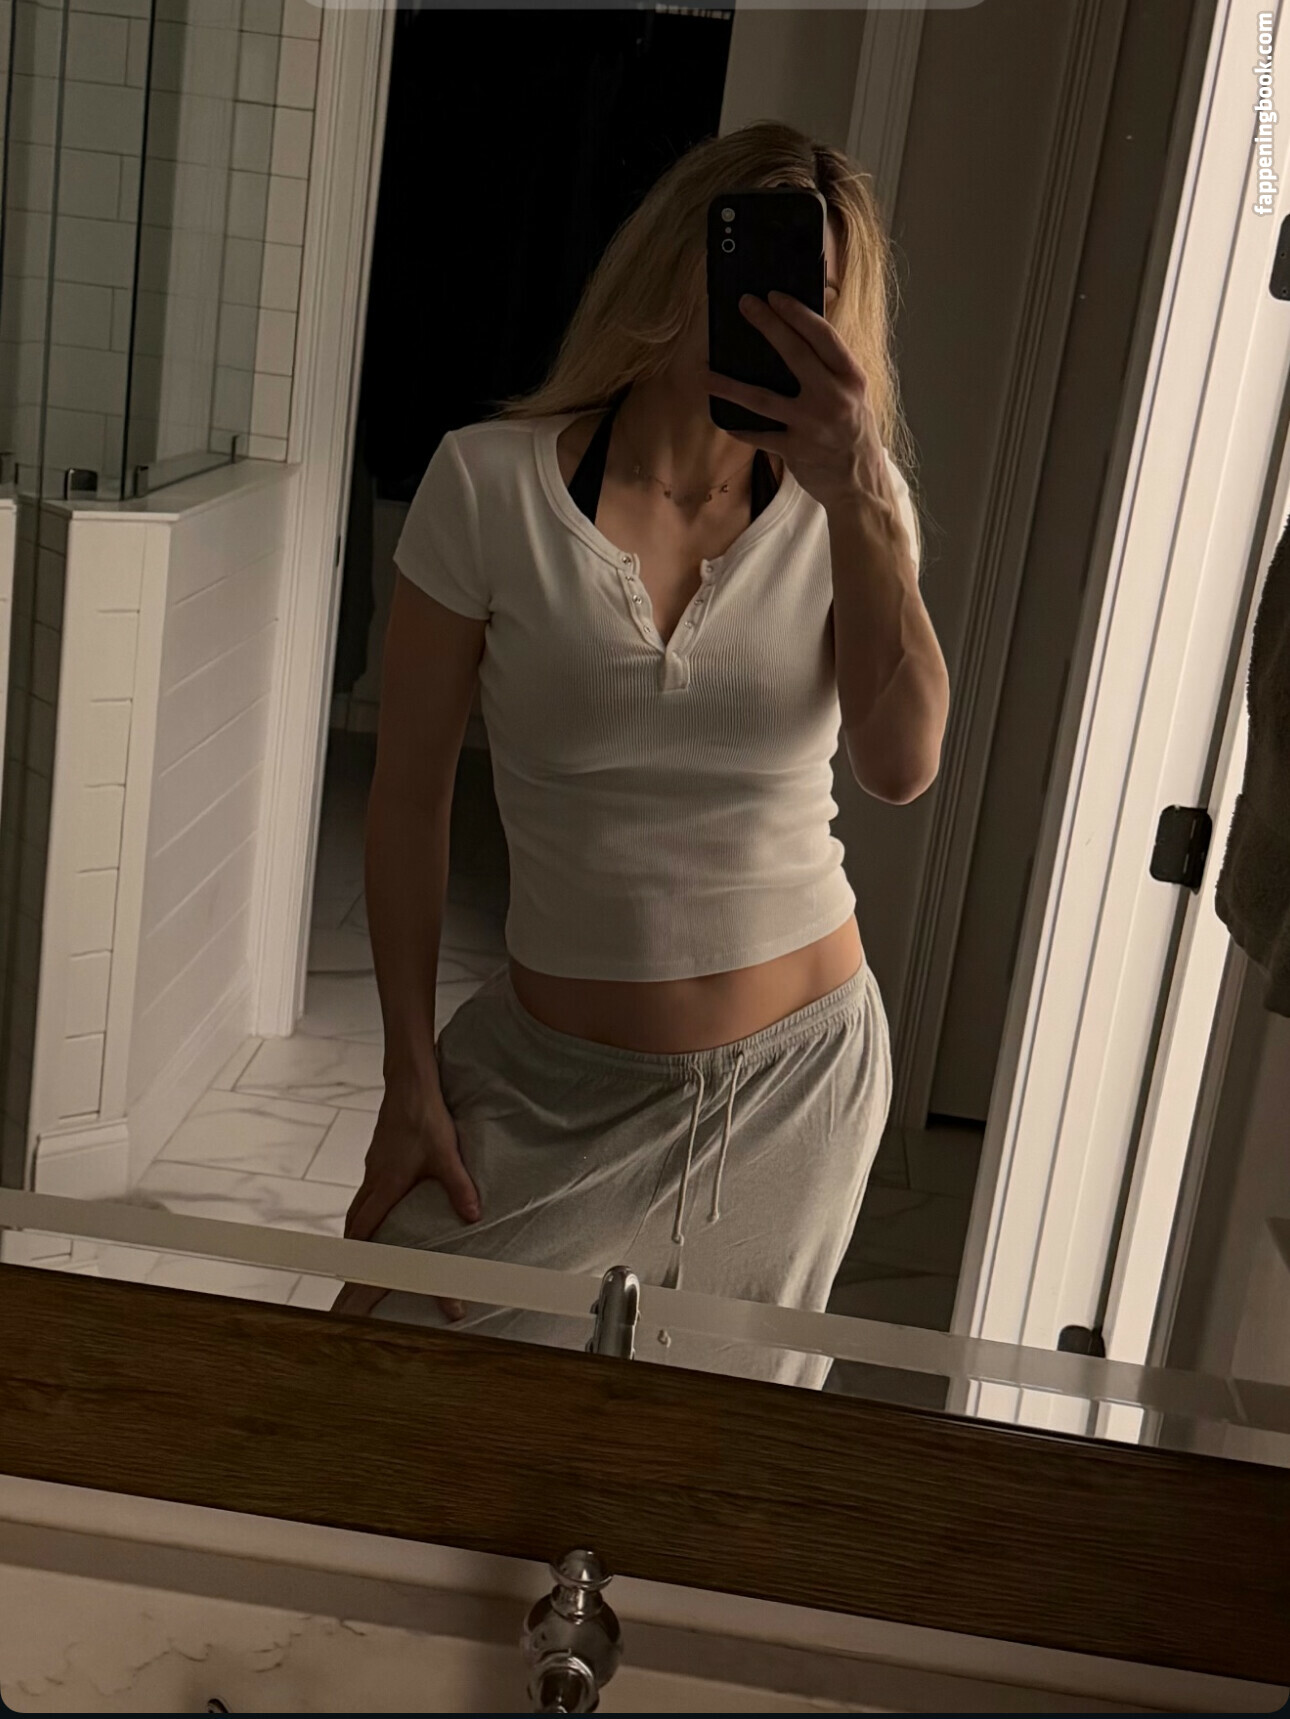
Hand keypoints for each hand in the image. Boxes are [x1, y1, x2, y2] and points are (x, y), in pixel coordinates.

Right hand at [330, 1086, 479, 1321]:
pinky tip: (385, 1204)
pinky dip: (370, 1203)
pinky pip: (369, 1186)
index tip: (350, 1273)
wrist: (410, 1083)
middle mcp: (374, 1176)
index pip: (364, 1226)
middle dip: (354, 1244)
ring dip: (361, 1222)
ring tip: (366, 1243)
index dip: (357, 1252)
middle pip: (355, 1217)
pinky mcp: (380, 1152)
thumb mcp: (446, 1155)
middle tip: (353, 1266)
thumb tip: (472, 1217)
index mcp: (386, 1183)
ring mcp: (374, 1163)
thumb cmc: (426, 1117)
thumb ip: (459, 1188)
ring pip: (361, 1200)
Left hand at [698, 291, 892, 513]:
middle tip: (744, 305)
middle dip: (767, 325)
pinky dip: (740, 428)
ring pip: (763, 399)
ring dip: (730, 386)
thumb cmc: (854, 433)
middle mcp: (833, 397)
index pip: (823, 336)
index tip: (774, 296)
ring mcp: (812, 424)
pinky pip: (759, 435)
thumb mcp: (855, 395)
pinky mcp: (795, 450)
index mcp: (851, 378)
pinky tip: (722, 418)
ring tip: (706, 374)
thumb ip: (832, 368)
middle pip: (794, 354)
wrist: (861, 485)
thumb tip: (802, 332)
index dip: (797, 313)